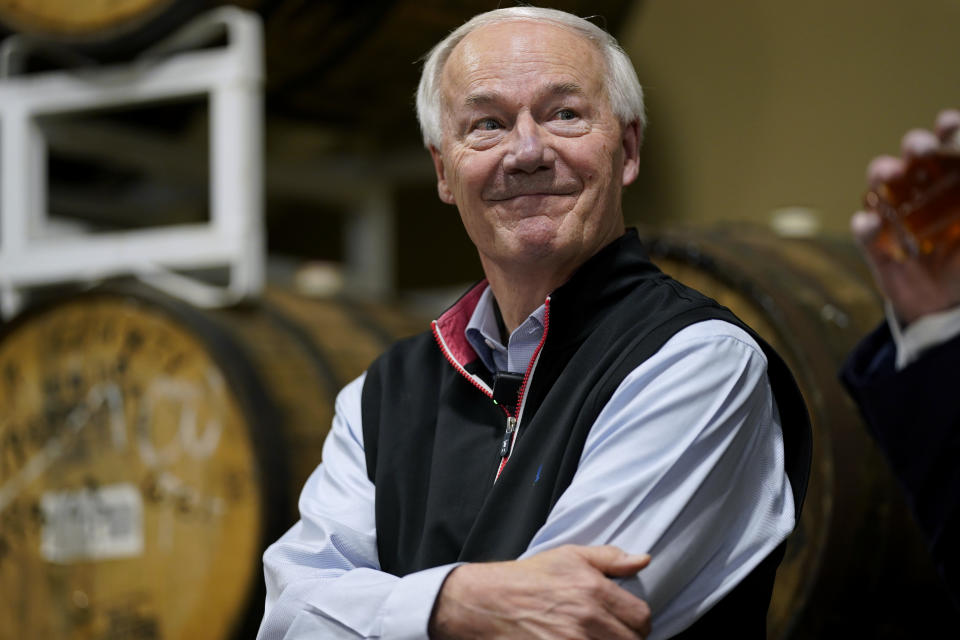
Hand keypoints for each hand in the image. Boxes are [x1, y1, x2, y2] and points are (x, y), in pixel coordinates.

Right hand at [428, 545, 651, 639]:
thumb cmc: (529, 578)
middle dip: (627, 638)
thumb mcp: (569, 556)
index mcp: (594, 590)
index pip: (641, 617)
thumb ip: (609, 558)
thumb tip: (643, 560)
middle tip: (611, 634)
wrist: (489, 602)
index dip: (638, 622)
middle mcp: (588, 619)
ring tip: (597, 638)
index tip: (628, 623)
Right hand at [853, 109, 959, 323]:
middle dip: (914, 146)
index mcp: (951, 184)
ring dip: (882, 173)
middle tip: (919, 150)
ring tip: (889, 175)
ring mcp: (895, 217)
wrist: (945, 308)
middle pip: (912, 158)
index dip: (948, 130)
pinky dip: (865, 224)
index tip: (948, 123)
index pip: (947, 147)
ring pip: (880, 185)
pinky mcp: (876, 246)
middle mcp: (921, 192)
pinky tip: (872, 224)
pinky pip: (864, 230)